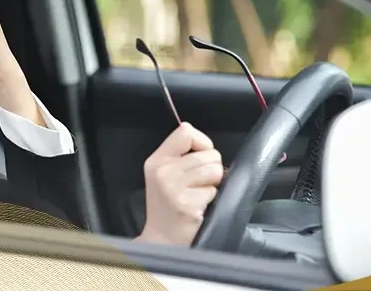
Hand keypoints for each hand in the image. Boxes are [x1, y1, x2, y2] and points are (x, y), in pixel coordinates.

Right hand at [136, 122, 223, 245]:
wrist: (161, 238)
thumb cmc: (168, 204)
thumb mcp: (164, 174)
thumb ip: (180, 154)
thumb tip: (201, 139)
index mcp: (157, 160)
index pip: (186, 132)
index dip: (202, 142)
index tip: (201, 157)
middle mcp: (163, 171)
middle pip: (207, 153)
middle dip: (212, 166)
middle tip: (200, 181)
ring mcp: (174, 188)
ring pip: (214, 170)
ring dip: (214, 182)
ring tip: (200, 192)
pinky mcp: (186, 204)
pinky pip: (213, 191)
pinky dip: (211, 198)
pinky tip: (198, 205)